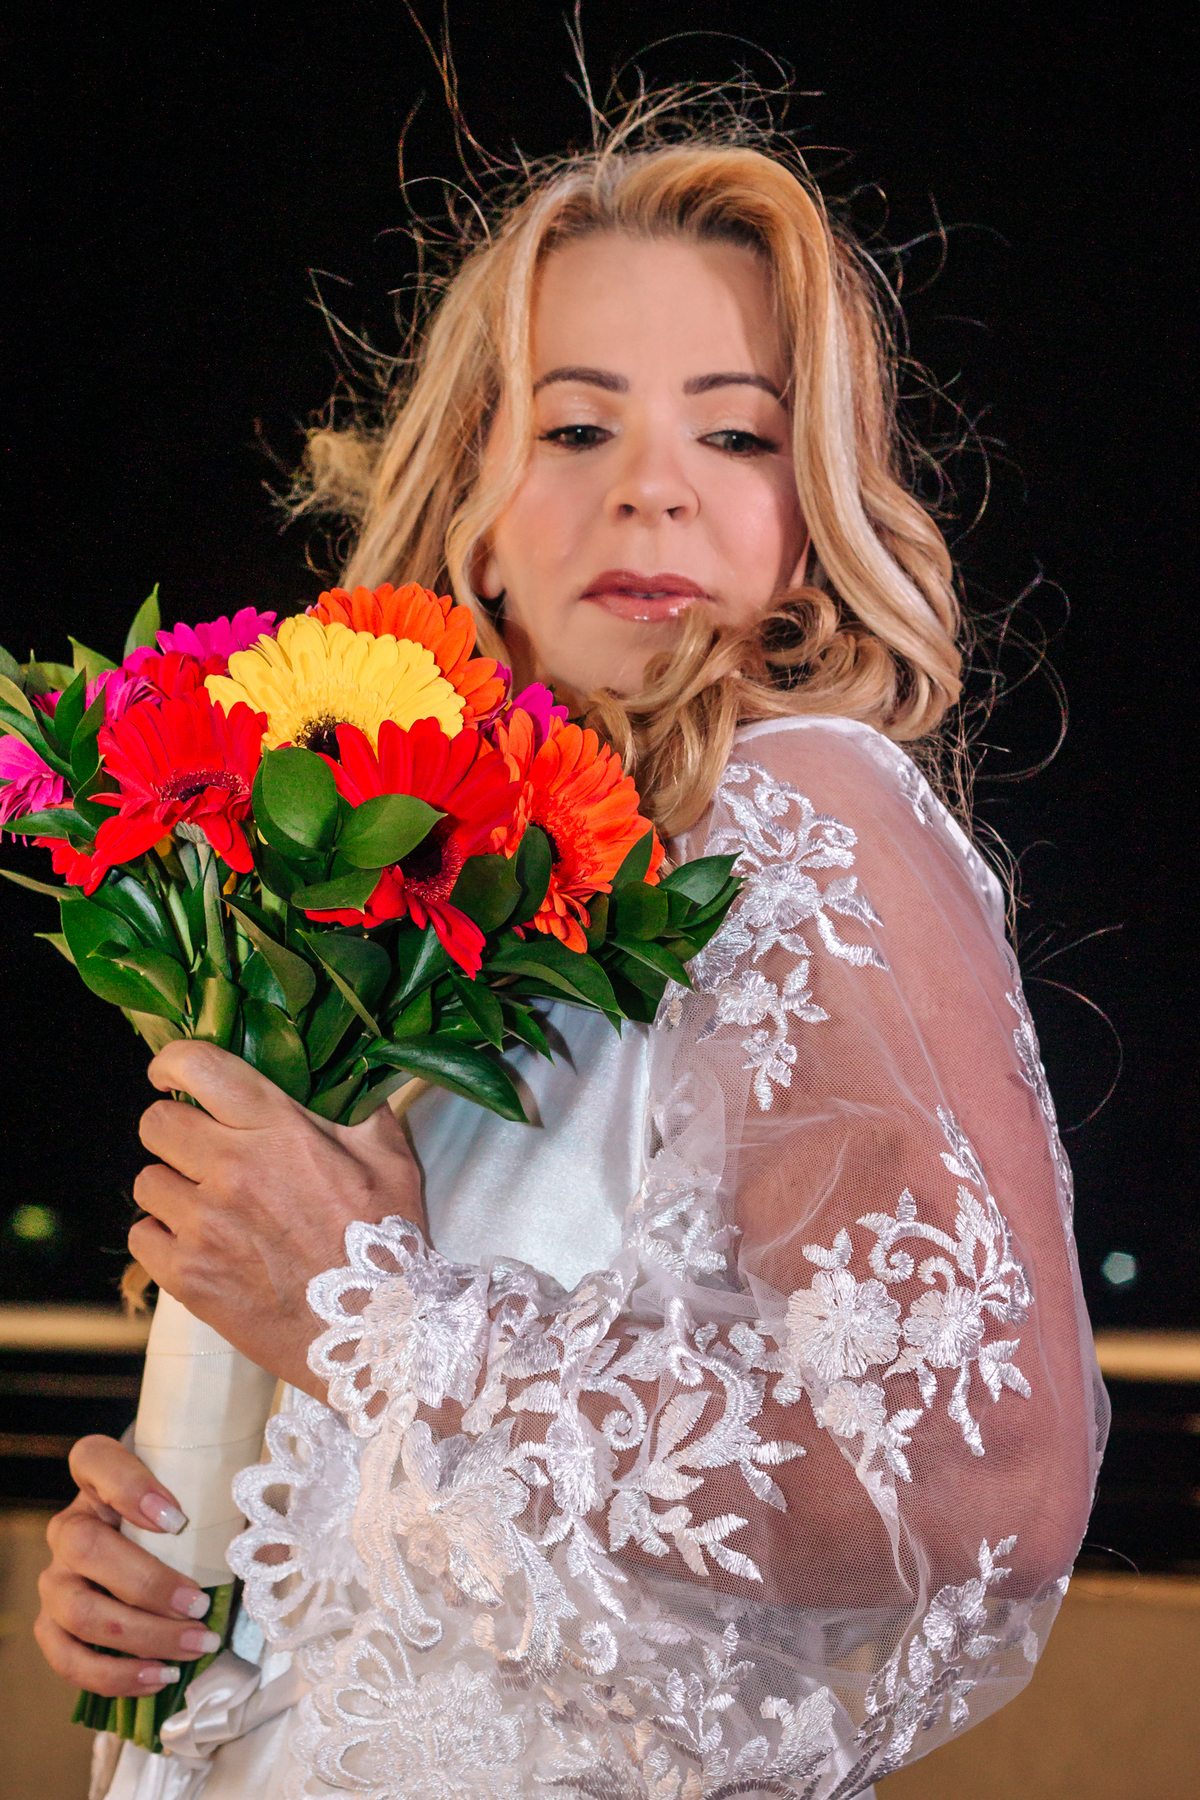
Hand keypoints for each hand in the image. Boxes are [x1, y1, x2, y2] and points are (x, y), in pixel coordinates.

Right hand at [35, 1435, 220, 1695]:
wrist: (152, 1552)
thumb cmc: (183, 1519)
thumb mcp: (203, 1502)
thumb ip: (232, 1514)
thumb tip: (273, 1551)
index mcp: (98, 1479)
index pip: (92, 1459)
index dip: (127, 1485)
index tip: (176, 1517)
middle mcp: (68, 1526)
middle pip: (83, 1547)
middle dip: (146, 1583)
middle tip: (200, 1604)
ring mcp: (55, 1579)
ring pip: (76, 1610)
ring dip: (140, 1636)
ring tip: (194, 1646)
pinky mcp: (53, 1627)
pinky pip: (67, 1659)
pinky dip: (115, 1675)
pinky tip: (160, 1676)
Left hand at [131, 1041, 425, 1398]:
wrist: (377, 1335)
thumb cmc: (387, 1245)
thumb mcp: (390, 1159)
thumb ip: (360, 1106)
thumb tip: (344, 1073)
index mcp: (278, 1131)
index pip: (198, 1068)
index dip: (173, 1062)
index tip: (171, 1073)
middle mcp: (232, 1171)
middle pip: (155, 1123)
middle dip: (174, 1128)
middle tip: (199, 1148)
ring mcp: (204, 1227)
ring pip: (146, 1180)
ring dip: (172, 1186)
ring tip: (205, 1203)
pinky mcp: (187, 1277)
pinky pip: (142, 1236)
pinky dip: (163, 1236)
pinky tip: (196, 1243)